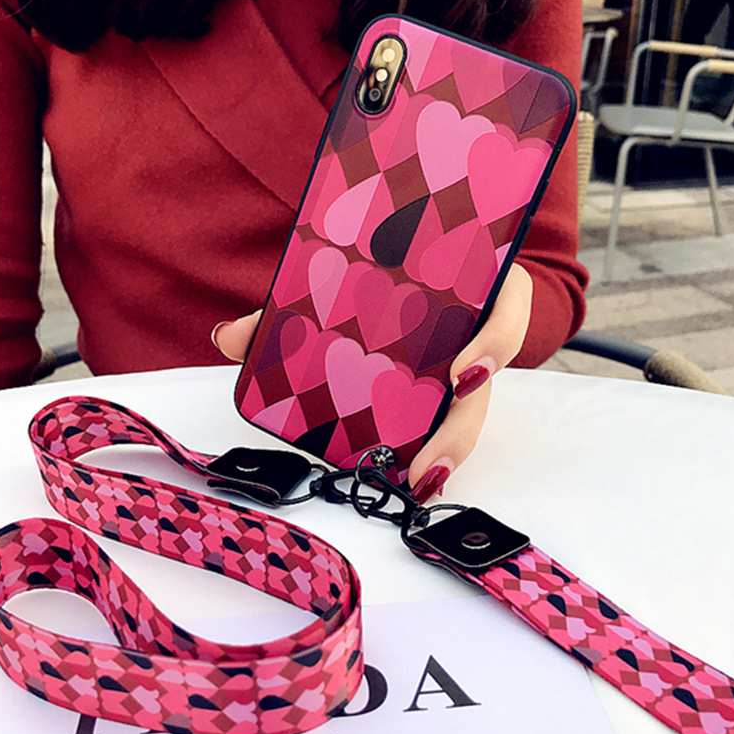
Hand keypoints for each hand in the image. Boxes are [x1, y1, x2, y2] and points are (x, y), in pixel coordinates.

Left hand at [212, 263, 532, 501]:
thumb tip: (226, 338)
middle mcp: (480, 321)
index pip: (507, 308)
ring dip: (450, 448)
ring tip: (418, 483)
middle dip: (461, 428)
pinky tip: (415, 476)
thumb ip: (288, 303)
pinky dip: (435, 445)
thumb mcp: (349, 270)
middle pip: (488, 381)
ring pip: (474, 405)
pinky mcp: (453, 381)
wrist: (411, 251)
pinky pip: (451, 414)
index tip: (460, 375)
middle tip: (426, 468)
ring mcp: (470, 353)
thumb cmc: (387, 264)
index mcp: (475, 278)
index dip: (494, 342)